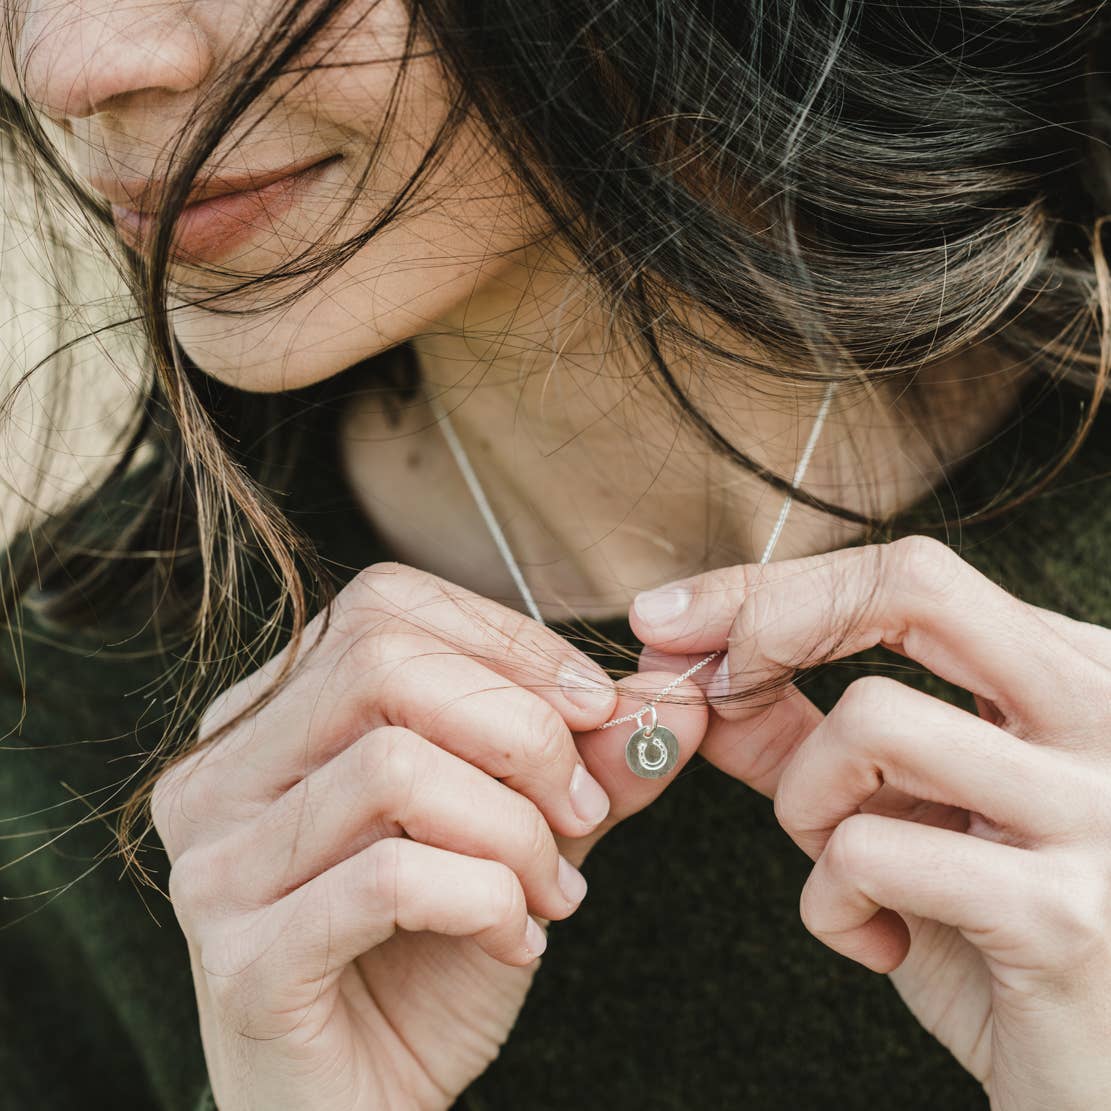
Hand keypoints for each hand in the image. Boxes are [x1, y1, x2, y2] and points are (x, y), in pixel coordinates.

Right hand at [152, 562, 706, 1110]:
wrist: (366, 1107)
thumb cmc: (428, 959)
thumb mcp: (517, 834)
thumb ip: (585, 761)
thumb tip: (674, 696)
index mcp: (269, 718)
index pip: (384, 604)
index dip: (509, 641)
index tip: (598, 707)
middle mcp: (222, 774)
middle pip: (384, 664)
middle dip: (522, 729)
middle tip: (580, 811)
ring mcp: (219, 866)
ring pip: (394, 766)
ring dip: (512, 830)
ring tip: (551, 893)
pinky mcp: (243, 959)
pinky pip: (391, 878)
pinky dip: (486, 901)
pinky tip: (514, 944)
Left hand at [631, 535, 1110, 1110]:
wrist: (1091, 1079)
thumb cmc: (990, 931)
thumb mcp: (895, 809)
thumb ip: (796, 733)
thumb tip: (682, 665)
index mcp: (1070, 673)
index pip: (909, 575)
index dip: (771, 588)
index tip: (670, 619)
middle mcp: (1106, 716)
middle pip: (913, 588)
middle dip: (774, 626)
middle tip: (717, 689)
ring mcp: (1100, 810)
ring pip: (871, 722)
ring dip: (804, 801)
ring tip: (841, 867)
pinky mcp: (1065, 915)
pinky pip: (869, 853)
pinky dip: (830, 903)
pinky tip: (879, 943)